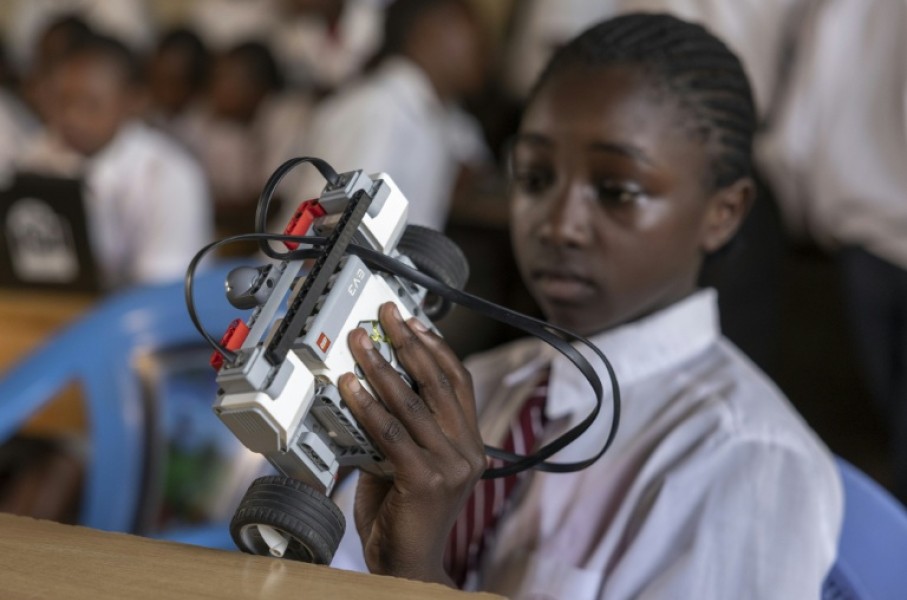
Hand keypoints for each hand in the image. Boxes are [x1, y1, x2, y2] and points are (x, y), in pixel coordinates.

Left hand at [338, 302, 484, 584]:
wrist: (408, 568)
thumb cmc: (404, 516)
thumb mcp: (408, 463)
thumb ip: (401, 429)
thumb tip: (373, 387)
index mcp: (469, 444)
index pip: (459, 382)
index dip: (436, 347)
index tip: (413, 322)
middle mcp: (467, 452)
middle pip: (439, 383)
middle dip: (409, 343)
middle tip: (385, 315)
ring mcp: (450, 467)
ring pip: (413, 403)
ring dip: (382, 367)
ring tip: (360, 343)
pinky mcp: (425, 482)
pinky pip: (390, 433)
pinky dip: (367, 405)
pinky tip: (350, 386)